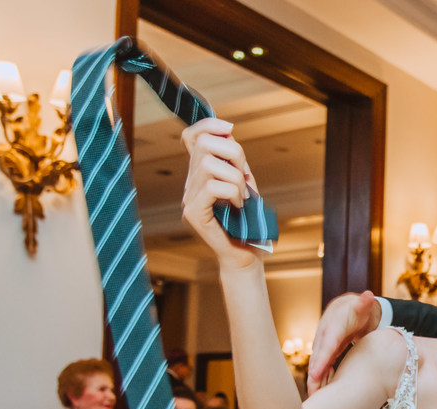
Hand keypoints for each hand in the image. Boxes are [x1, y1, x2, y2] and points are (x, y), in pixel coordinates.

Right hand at [180, 118, 256, 270]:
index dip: (208, 124)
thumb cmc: (247, 222)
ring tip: (243, 196)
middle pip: (203, 143)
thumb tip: (227, 131)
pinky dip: (231, 191)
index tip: (230, 129)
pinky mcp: (193, 214)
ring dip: (236, 177)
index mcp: (201, 174)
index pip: (191, 136)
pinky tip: (238, 205)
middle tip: (245, 176)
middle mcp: (190, 183)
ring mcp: (189, 198)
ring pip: (209, 163)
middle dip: (233, 152)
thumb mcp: (244, 183)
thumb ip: (234, 160)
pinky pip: (211, 186)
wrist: (245, 255)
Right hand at [307, 291, 381, 394]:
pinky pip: (321, 366)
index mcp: (334, 325)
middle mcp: (324, 335)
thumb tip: (368, 295)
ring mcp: (322, 344)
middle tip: (312, 390)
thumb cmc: (357, 310)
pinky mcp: (324, 352)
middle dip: (314, 373)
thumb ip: (364, 303)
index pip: (328, 343)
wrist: (347, 310)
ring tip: (313, 396)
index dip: (322, 358)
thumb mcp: (362, 306)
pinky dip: (319, 379)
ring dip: (314, 379)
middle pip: (318, 356)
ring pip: (317, 363)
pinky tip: (318, 393)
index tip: (315, 372)